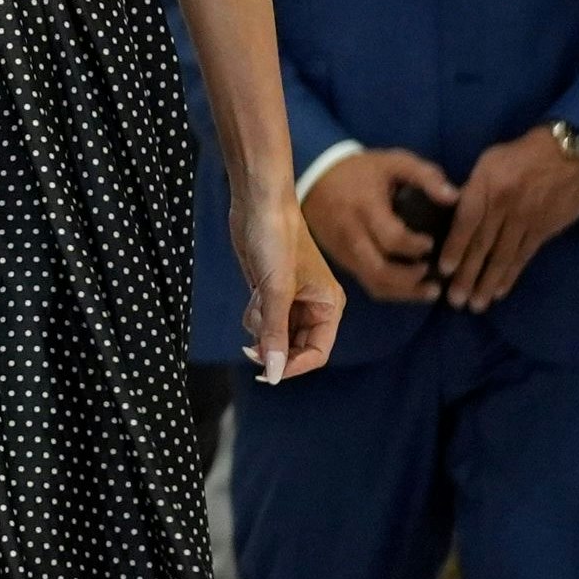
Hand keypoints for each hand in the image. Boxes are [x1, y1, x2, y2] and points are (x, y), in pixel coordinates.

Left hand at [233, 190, 344, 383]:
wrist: (258, 205)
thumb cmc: (276, 240)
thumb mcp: (275, 292)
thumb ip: (275, 335)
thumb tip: (274, 373)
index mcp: (329, 306)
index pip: (316, 353)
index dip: (292, 365)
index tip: (266, 372)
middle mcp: (314, 306)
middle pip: (293, 348)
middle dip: (272, 346)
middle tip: (250, 347)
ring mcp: (291, 300)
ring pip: (273, 335)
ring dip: (260, 325)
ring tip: (258, 298)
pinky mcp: (271, 293)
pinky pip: (261, 319)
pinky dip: (254, 312)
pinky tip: (253, 289)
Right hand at [302, 147, 456, 303]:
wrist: (317, 178)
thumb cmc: (362, 171)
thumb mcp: (394, 162)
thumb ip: (426, 177)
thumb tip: (454, 198)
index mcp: (365, 208)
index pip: (390, 237)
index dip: (414, 247)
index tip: (432, 244)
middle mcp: (352, 235)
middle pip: (379, 270)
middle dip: (410, 279)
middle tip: (434, 274)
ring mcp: (344, 251)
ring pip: (372, 282)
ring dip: (403, 292)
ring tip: (430, 291)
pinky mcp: (342, 260)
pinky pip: (366, 283)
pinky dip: (391, 291)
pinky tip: (411, 289)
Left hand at [434, 127, 578, 312]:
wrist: (571, 153)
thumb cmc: (521, 156)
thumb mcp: (489, 162)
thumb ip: (472, 190)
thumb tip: (453, 217)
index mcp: (487, 186)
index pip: (466, 222)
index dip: (455, 248)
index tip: (443, 271)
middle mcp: (505, 205)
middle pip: (483, 245)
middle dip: (467, 275)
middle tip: (455, 300)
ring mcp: (526, 219)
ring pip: (503, 256)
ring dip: (488, 282)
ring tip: (475, 304)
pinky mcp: (544, 230)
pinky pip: (524, 256)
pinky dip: (511, 276)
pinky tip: (499, 291)